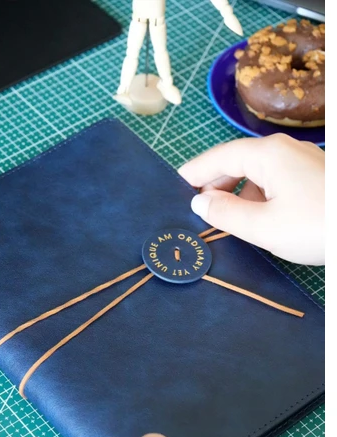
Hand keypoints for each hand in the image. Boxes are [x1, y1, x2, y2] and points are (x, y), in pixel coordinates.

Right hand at [178, 134, 324, 265]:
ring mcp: (301, 162)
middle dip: (216, 184)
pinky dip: (259, 197)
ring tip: (226, 220)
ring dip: (238, 194)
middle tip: (198, 210)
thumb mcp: (263, 226)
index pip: (219, 157)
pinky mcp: (313, 177)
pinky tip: (258, 220)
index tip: (176, 185)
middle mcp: (283, 151)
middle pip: (238, 162)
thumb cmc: (317, 226)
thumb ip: (225, 213)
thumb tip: (199, 201)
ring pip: (257, 174)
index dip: (195, 171)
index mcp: (267, 155)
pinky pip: (275, 182)